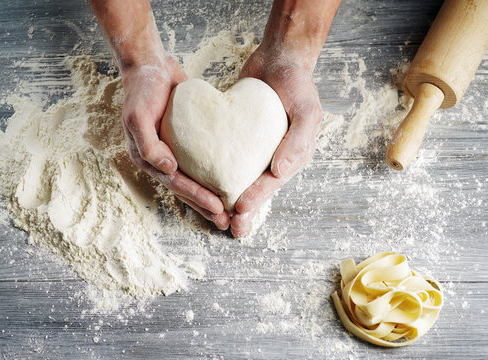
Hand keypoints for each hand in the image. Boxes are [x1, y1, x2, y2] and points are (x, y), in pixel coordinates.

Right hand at [122, 57, 229, 229]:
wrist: (150, 66)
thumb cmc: (142, 90)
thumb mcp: (138, 116)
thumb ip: (148, 144)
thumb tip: (166, 169)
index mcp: (148, 158)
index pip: (175, 183)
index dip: (196, 197)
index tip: (217, 208)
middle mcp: (160, 159)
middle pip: (184, 188)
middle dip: (205, 206)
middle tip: (226, 221)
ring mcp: (173, 151)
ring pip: (193, 179)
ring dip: (208, 196)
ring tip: (228, 211)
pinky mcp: (186, 141)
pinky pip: (200, 161)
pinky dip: (211, 174)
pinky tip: (226, 180)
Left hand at [230, 46, 322, 236]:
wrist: (279, 58)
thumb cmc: (297, 83)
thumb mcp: (307, 110)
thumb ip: (298, 140)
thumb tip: (281, 171)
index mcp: (294, 155)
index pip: (273, 182)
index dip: (257, 197)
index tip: (239, 209)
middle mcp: (275, 156)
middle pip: (257, 187)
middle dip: (243, 208)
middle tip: (228, 227)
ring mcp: (257, 148)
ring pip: (242, 177)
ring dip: (230, 196)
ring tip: (216, 215)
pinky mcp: (239, 137)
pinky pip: (229, 157)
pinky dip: (219, 171)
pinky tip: (204, 182)